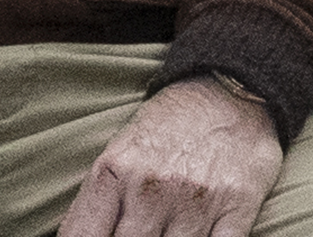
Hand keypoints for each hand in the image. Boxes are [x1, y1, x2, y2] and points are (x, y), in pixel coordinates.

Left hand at [58, 76, 282, 236]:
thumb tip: (77, 236)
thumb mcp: (123, 147)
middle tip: (135, 232)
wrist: (228, 89)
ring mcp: (194, 202)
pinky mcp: (235, 210)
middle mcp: (151, 187)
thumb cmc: (169, 123)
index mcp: (116, 170)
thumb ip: (101, 198)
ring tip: (162, 232)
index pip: (82, 235)